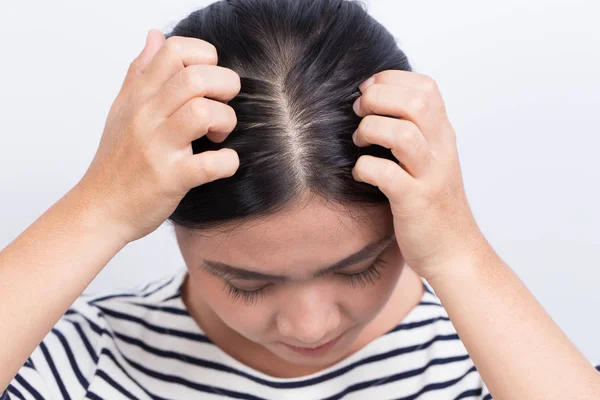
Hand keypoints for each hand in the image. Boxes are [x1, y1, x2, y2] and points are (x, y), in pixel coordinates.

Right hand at [77, 29, 240, 243]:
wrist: (99, 210)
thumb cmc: (115, 162)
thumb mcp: (122, 109)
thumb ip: (140, 71)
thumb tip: (155, 35)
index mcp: (139, 96)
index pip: (174, 50)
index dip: (205, 57)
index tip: (209, 79)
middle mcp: (147, 116)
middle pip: (195, 78)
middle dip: (225, 87)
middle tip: (223, 106)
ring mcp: (158, 147)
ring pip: (204, 114)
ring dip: (226, 121)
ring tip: (219, 135)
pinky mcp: (170, 179)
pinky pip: (211, 164)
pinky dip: (227, 162)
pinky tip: (223, 164)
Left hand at [351, 70, 485, 280]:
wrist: (454, 252)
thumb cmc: (433, 206)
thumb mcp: (430, 161)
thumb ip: (414, 133)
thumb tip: (376, 106)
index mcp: (443, 136)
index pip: (425, 87)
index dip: (391, 80)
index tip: (367, 90)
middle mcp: (441, 150)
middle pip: (416, 102)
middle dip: (378, 98)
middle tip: (358, 113)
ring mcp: (430, 175)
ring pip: (403, 133)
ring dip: (371, 130)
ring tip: (359, 142)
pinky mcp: (416, 202)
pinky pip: (387, 174)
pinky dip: (365, 168)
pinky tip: (360, 174)